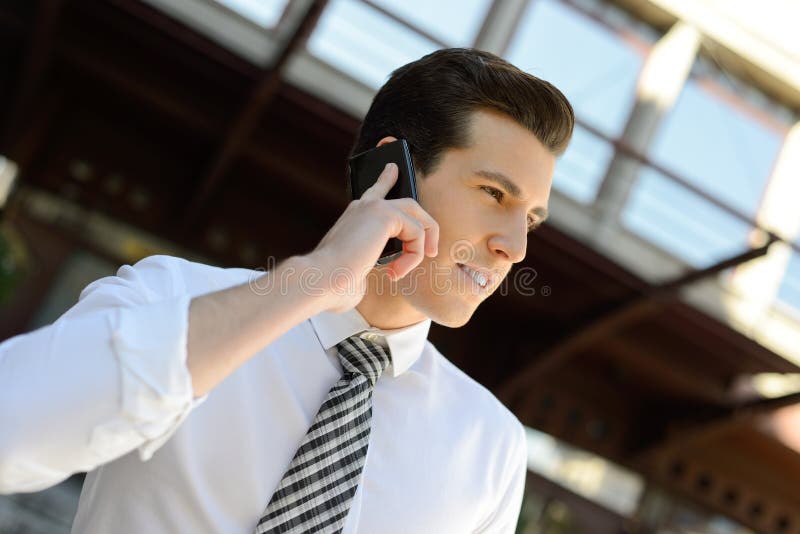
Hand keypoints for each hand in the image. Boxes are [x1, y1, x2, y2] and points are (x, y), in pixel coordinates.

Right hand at [306, 163, 438, 312]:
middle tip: (431, 252)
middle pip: (408, 204)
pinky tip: (394, 272)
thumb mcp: (355, 271)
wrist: (321, 280)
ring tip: (401, 271)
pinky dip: (412, 257)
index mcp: (354, 218)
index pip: (374, 192)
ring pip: (417, 218)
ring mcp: (374, 207)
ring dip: (418, 249)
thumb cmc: (333, 284)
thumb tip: (377, 275)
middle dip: (426, 226)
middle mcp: (363, 207)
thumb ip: (368, 266)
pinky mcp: (385, 214)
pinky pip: (417, 232)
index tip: (393, 169)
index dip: (386, 180)